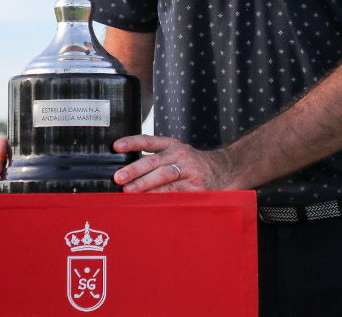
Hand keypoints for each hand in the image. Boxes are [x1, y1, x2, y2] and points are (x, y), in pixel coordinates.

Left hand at [112, 135, 236, 192]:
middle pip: (154, 161)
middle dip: (135, 169)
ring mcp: (188, 170)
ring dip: (145, 184)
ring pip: (163, 175)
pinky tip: (148, 200)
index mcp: (172, 145)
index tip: (116, 147)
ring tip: (130, 191)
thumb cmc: (193, 164)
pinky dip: (160, 196)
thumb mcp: (176, 154)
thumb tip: (127, 171)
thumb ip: (155, 159)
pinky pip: (174, 192)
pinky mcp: (194, 186)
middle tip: (119, 177)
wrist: (225, 170)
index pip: (149, 141)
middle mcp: (179, 155)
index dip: (132, 142)